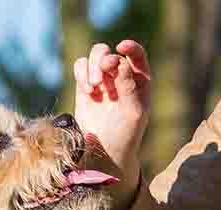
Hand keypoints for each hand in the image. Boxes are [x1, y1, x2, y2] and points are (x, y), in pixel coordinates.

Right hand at [72, 40, 150, 199]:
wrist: (105, 151)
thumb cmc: (126, 135)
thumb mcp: (133, 113)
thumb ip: (128, 88)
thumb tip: (121, 62)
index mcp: (139, 81)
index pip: (136, 56)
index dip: (130, 48)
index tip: (122, 48)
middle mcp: (121, 76)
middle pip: (111, 53)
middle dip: (104, 60)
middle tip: (101, 78)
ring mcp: (102, 79)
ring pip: (95, 55)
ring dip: (92, 66)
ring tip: (93, 87)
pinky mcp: (85, 85)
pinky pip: (81, 66)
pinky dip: (81, 72)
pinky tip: (87, 90)